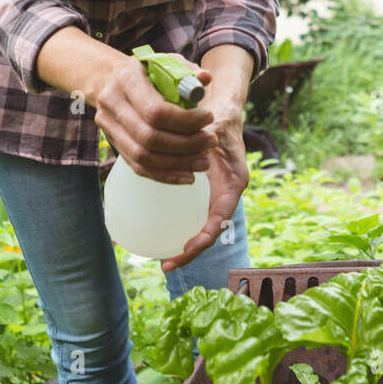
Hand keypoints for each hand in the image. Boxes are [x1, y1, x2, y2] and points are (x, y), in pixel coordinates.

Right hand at [93, 54, 217, 184]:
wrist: (110, 78)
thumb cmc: (146, 71)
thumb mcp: (166, 63)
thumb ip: (185, 72)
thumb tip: (204, 79)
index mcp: (127, 79)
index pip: (156, 110)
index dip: (186, 120)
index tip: (209, 118)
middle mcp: (112, 103)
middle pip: (149, 137)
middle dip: (186, 144)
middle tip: (211, 141)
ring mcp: (108, 126)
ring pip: (143, 156)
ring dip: (178, 163)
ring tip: (203, 162)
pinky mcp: (113, 142)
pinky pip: (138, 167)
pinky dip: (164, 174)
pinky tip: (187, 175)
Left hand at [160, 110, 248, 272]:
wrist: (218, 118)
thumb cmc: (221, 123)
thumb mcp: (218, 129)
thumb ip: (210, 139)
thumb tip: (201, 141)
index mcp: (231, 187)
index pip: (220, 220)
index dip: (205, 237)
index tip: (188, 248)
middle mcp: (220, 197)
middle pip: (206, 232)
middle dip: (188, 252)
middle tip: (166, 265)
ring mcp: (207, 198)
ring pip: (194, 227)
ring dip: (179, 246)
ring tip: (159, 260)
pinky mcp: (195, 194)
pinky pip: (184, 214)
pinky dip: (172, 226)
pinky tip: (151, 230)